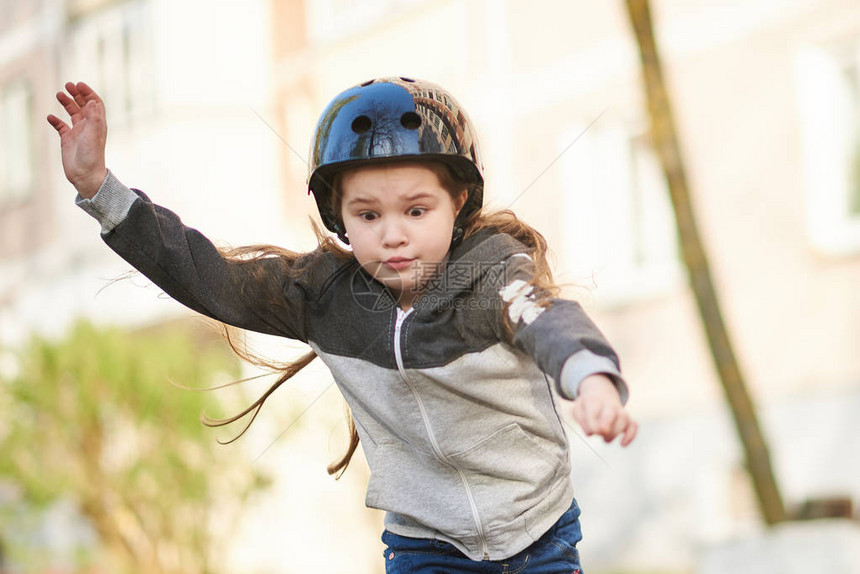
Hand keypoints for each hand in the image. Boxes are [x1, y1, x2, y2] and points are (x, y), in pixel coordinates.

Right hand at [47, 82, 107, 198]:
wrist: (85, 175)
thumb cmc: (92, 156)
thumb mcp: (92, 135)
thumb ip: (93, 118)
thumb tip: (92, 101)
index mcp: (97, 124)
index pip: (95, 104)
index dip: (88, 93)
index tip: (78, 85)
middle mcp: (88, 127)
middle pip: (83, 106)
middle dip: (76, 94)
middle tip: (67, 85)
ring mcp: (78, 133)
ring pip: (72, 113)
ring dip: (66, 103)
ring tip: (58, 94)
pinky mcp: (68, 140)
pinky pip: (61, 127)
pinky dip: (55, 120)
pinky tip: (50, 117)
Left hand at [570, 374, 637, 445]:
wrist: (600, 392)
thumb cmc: (587, 405)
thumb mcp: (577, 409)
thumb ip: (580, 418)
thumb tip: (590, 432)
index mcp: (594, 401)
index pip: (593, 412)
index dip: (591, 425)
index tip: (589, 432)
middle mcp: (609, 405)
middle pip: (611, 413)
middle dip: (606, 425)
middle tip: (600, 433)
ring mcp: (620, 411)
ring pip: (623, 419)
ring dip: (615, 433)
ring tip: (606, 439)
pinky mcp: (627, 419)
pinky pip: (633, 425)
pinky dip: (630, 435)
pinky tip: (622, 444)